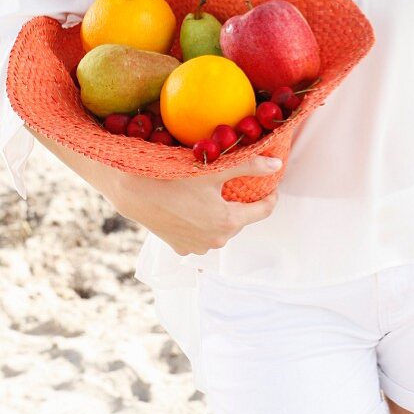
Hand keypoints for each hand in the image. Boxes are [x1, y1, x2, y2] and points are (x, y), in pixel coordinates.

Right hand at [113, 153, 281, 255]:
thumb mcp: (217, 169)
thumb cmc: (177, 178)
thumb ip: (249, 166)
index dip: (270, 197)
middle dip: (242, 204)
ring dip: (221, 215)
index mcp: (228, 223)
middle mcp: (215, 241)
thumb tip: (276, 166)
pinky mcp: (180, 248)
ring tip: (214, 196)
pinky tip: (195, 208)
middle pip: (240, 220)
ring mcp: (196, 248)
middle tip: (238, 185)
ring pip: (220, 229)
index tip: (272, 186)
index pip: (262, 211)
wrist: (137, 192)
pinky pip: (200, 236)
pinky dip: (202, 224)